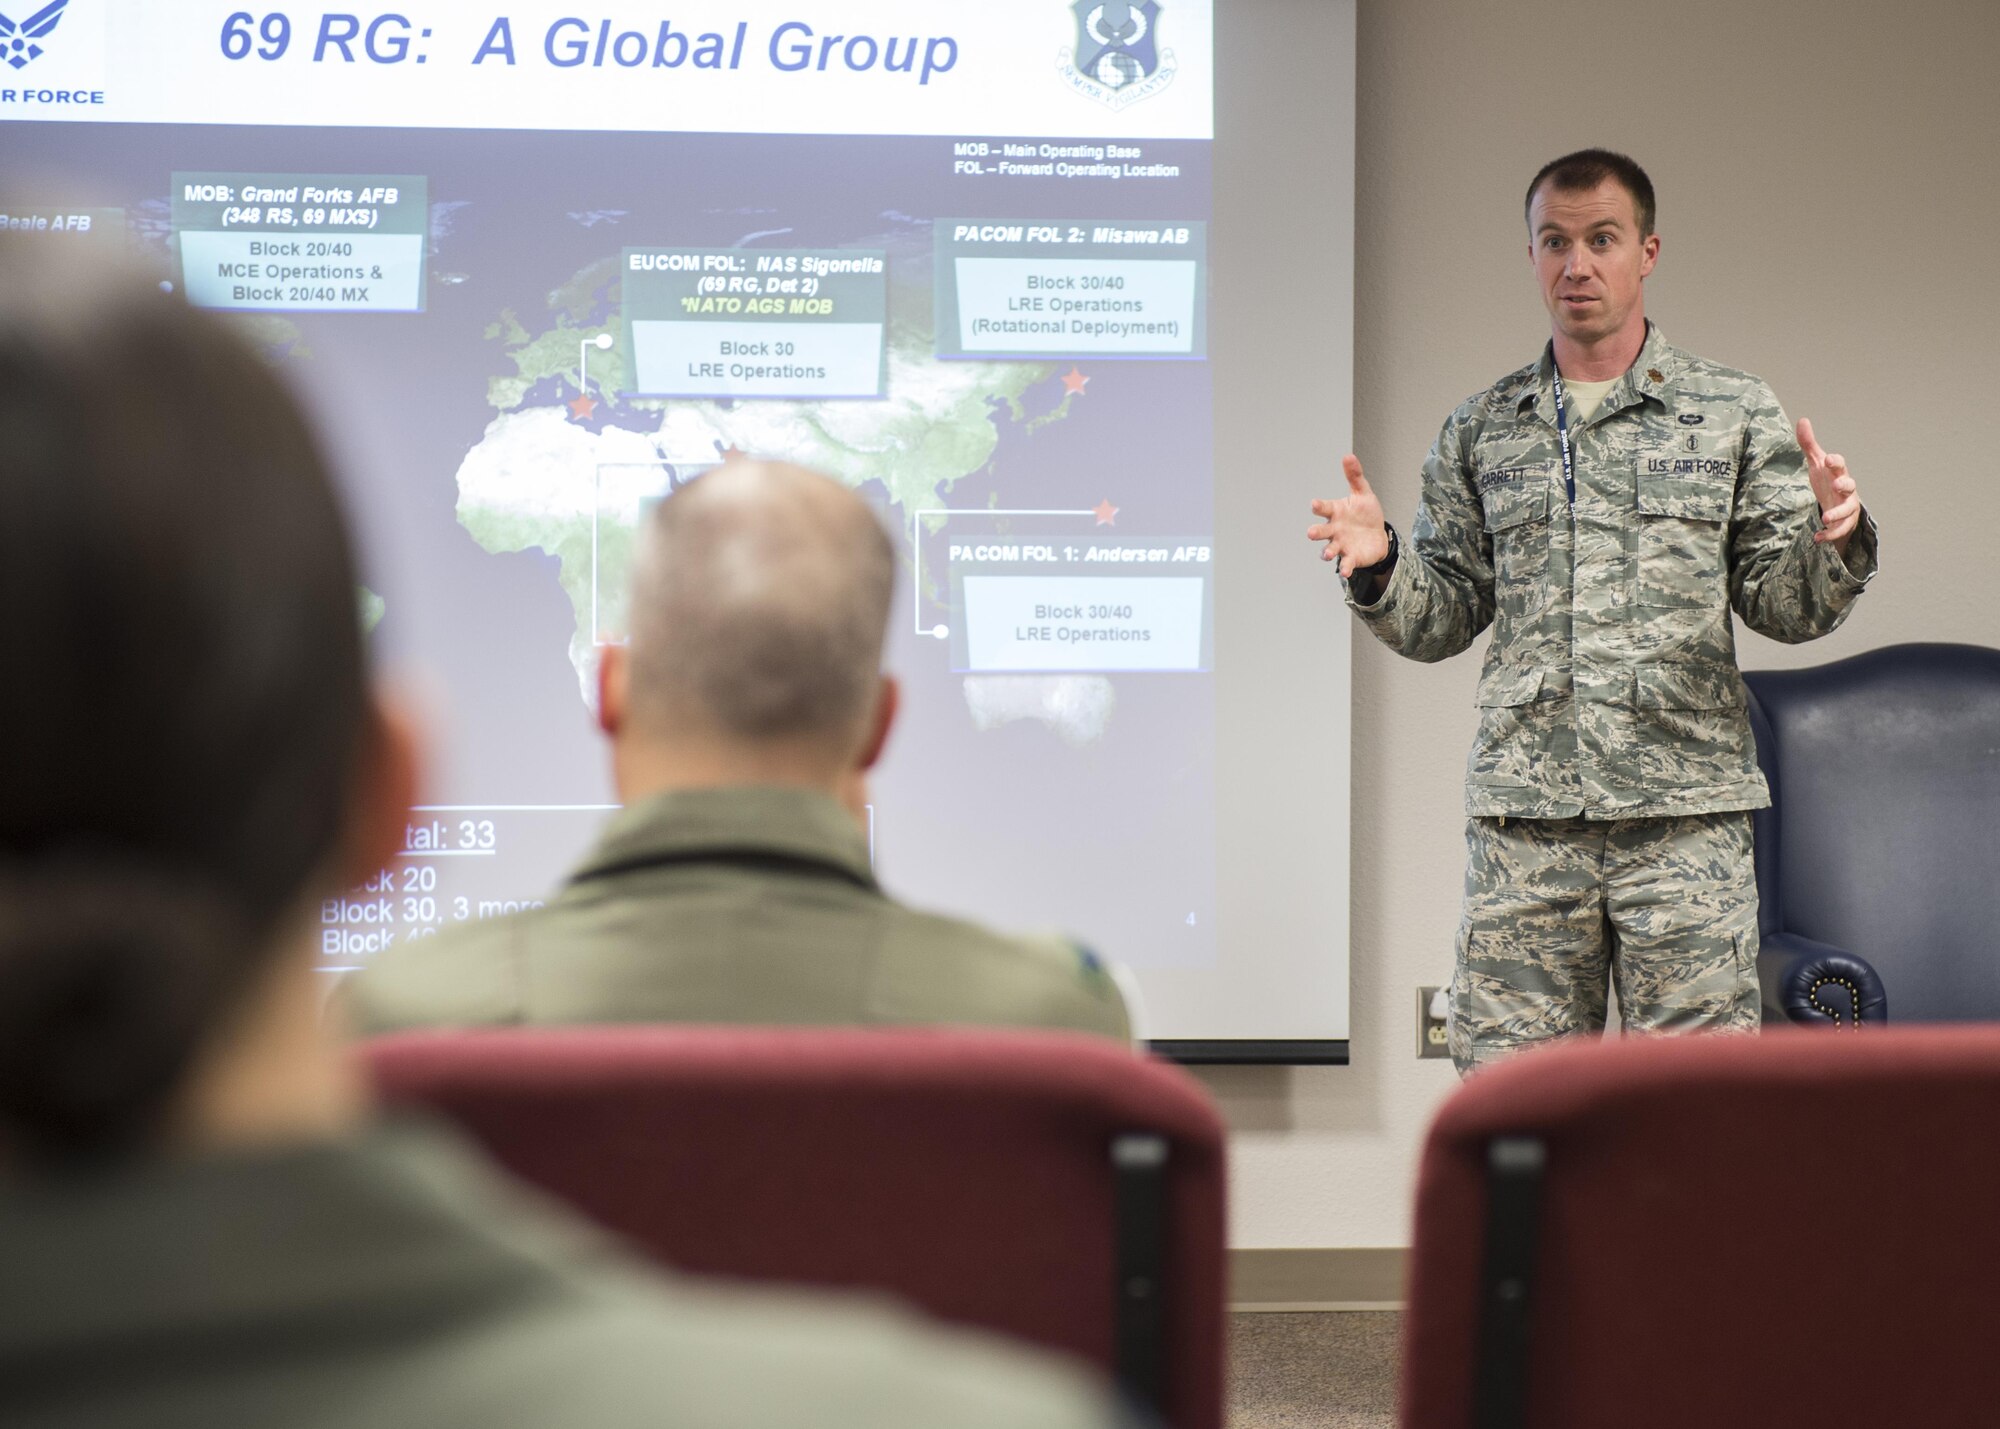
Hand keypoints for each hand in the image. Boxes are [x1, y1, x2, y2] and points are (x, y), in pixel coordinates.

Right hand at [1307, 455, 1389, 576]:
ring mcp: (1341, 544)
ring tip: (1327, 554)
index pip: (1324, 508)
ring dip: (1327, 552)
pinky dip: (1344, 568)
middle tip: (1311, 533)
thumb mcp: (1363, 493)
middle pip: (1322, 531)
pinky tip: (1345, 571)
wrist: (1377, 536)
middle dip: (1316, 532)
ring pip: (1329, 549)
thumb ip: (1354, 477)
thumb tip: (1348, 456)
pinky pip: (1345, 564)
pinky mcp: (1351, 557)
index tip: (1314, 504)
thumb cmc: (1366, 514)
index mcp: (1336, 512)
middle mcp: (1334, 530)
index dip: (1319, 506)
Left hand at [1796, 418, 1860, 550]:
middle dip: (1844, 485)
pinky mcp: (1845, 521)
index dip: (1836, 461)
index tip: (1828, 459)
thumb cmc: (1827, 478)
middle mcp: (1846, 488)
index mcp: (1838, 472)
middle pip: (1850, 485)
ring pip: (1848, 510)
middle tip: (1835, 486)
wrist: (1836, 501)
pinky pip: (1841, 529)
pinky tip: (1817, 538)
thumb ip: (1808, 443)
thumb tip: (1802, 420)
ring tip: (1825, 520)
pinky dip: (1830, 535)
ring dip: (1838, 515)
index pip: (1840, 464)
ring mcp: (1847, 505)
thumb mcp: (1816, 462)